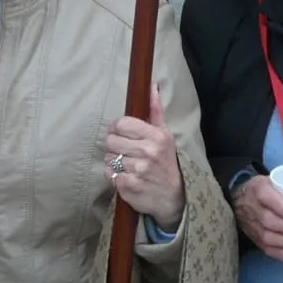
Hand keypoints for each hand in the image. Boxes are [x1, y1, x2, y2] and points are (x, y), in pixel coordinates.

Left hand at [106, 86, 185, 230]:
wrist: (174, 197)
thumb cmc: (166, 162)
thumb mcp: (165, 135)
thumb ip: (155, 110)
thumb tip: (152, 85)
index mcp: (156, 137)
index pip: (121, 124)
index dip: (116, 128)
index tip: (120, 133)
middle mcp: (147, 152)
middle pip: (111, 140)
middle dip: (114, 145)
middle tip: (124, 150)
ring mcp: (137, 170)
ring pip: (108, 157)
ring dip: (113, 161)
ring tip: (126, 164)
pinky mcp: (128, 186)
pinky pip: (108, 173)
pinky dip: (113, 175)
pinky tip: (125, 175)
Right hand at [232, 176, 282, 262]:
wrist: (240, 200)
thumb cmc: (265, 190)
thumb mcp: (274, 180)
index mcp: (258, 189)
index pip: (265, 196)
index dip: (281, 207)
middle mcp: (252, 207)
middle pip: (269, 221)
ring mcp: (252, 225)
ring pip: (269, 237)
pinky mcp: (254, 239)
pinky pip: (267, 249)